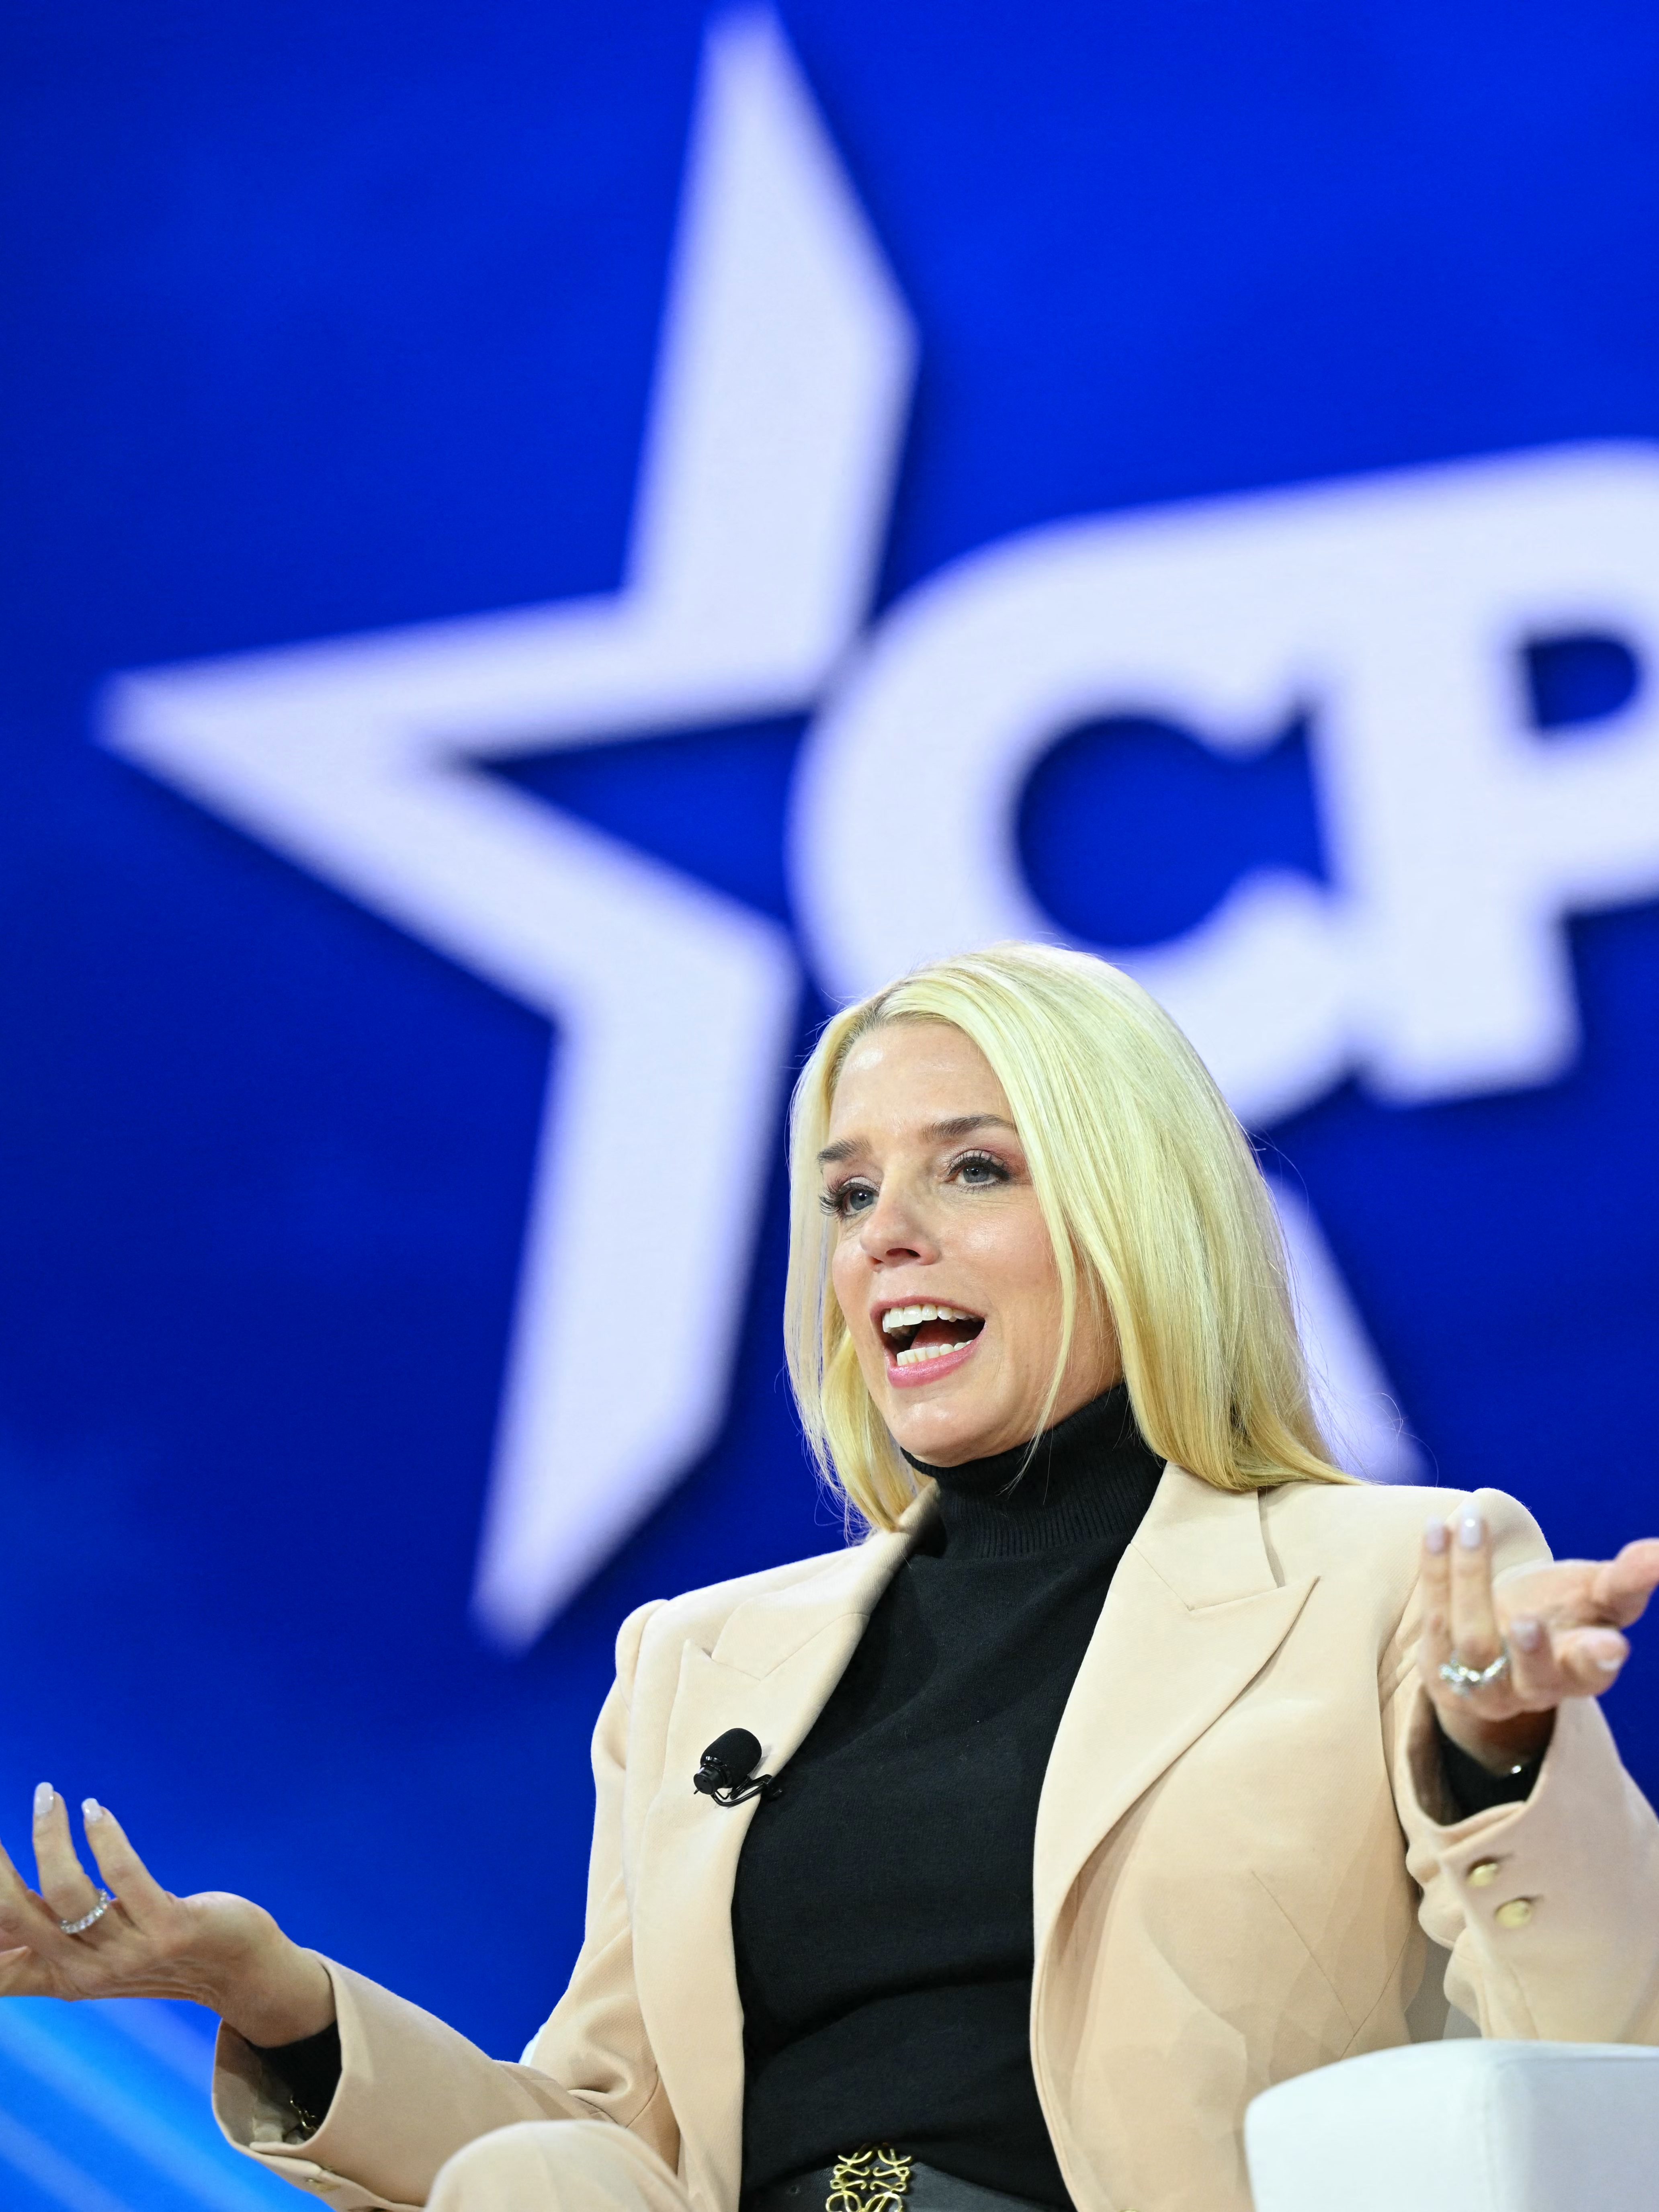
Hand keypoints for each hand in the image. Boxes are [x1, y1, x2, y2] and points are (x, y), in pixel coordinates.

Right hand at [0, 1785, 334, 2046]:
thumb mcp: (92, 1952)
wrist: (237, 1973)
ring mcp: (126, 1953)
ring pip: (65, 1889)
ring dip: (49, 1835)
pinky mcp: (168, 1928)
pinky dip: (104, 1836)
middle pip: (13, 1916)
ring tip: (47, 1795)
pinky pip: (124, 1875)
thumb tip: (4, 1901)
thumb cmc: (156, 1949)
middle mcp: (83, 1972)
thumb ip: (46, 1933)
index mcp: (57, 1978)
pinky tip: (94, 1808)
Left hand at [1420, 1507, 1658, 1771]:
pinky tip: (1439, 1527)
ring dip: (1470, 1577)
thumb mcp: (1598, 1596)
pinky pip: (1434, 1618)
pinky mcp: (1438, 1670)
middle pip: (1530, 1676)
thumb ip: (1629, 1579)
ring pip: (1472, 1640)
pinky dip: (1436, 1570)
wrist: (1499, 1633)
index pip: (1590, 1673)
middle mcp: (1531, 1687)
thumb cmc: (1563, 1612)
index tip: (1610, 1646)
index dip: (1597, 1661)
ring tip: (1472, 1525)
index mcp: (1579, 1672)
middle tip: (1527, 1619)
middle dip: (1529, 1649)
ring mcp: (1481, 1685)